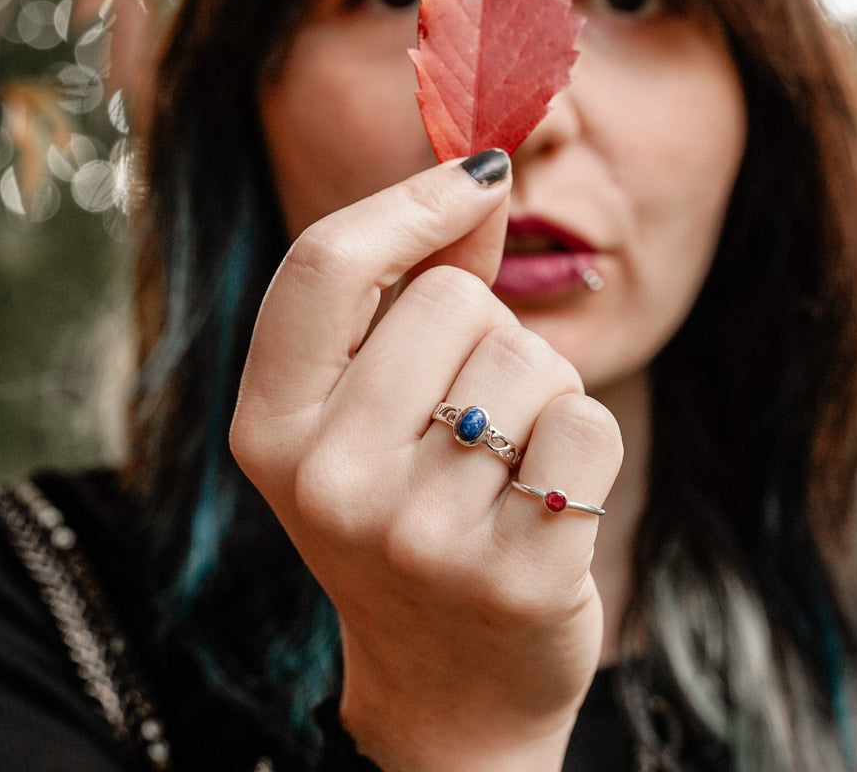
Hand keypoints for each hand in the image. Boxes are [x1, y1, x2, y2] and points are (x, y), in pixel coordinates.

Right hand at [230, 154, 622, 771]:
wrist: (451, 681)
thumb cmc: (409, 509)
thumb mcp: (367, 409)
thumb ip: (410, 285)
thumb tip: (480, 175)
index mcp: (269, 426)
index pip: (325, 264)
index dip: (410, 203)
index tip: (478, 176)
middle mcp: (327, 481)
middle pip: (453, 302)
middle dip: (487, 337)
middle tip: (470, 417)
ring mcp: (417, 536)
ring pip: (530, 361)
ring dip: (539, 395)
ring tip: (503, 467)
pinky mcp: (514, 575)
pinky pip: (587, 425)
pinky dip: (585, 444)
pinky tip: (545, 502)